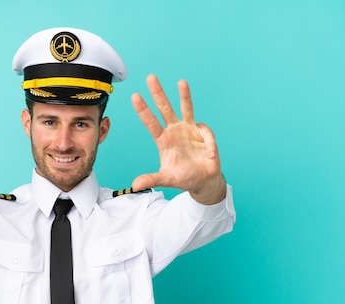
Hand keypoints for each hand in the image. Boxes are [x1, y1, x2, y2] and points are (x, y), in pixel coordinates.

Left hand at [131, 75, 225, 204]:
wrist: (204, 181)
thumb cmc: (184, 177)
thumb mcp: (166, 179)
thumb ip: (151, 179)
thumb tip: (134, 186)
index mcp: (163, 140)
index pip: (151, 122)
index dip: (143, 110)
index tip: (135, 96)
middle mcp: (175, 131)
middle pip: (165, 108)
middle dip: (158, 93)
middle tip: (150, 77)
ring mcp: (189, 130)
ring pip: (186, 109)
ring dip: (184, 96)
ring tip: (181, 82)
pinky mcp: (203, 134)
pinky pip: (205, 133)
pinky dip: (209, 144)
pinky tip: (210, 156)